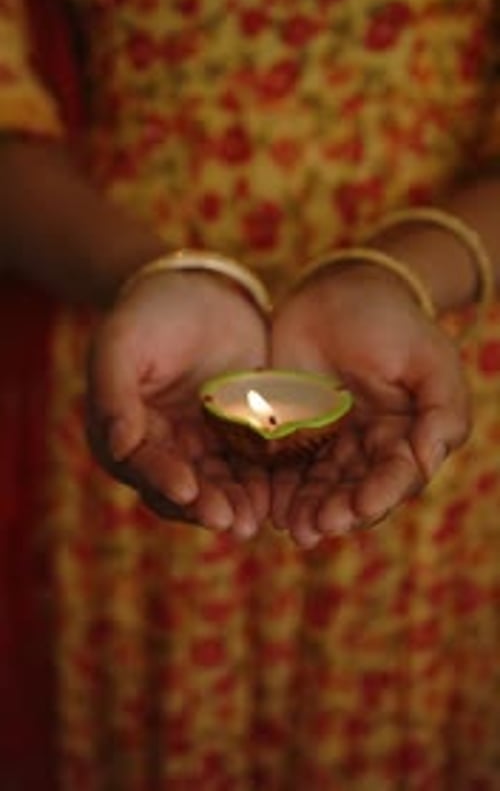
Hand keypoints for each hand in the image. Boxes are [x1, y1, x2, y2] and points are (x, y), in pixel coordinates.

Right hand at [87, 270, 269, 537]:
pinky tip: (279, 497)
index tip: (188, 490)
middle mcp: (161, 447)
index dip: (163, 479)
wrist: (205, 287)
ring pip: (218, 485)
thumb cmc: (153, 310)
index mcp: (124, 430)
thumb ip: (113, 392)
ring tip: (255, 519)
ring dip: (235, 504)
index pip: (142, 464)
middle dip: (205, 504)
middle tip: (231, 519)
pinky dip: (262, 484)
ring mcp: (202, 445)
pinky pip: (251, 467)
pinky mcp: (239, 437)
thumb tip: (119, 446)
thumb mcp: (123, 341)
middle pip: (182, 486)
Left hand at [271, 263, 470, 546]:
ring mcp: (326, 440)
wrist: (339, 288)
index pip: (395, 477)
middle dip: (337, 511)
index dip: (379, 495)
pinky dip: (275, 487)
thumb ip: (442, 411)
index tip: (359, 507)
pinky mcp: (289, 428)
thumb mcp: (430, 359)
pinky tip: (267, 503)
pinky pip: (281, 465)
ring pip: (317, 486)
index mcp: (405, 436)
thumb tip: (428, 461)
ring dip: (306, 509)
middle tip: (315, 526)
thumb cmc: (393, 321)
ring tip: (291, 526)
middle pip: (353, 491)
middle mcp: (366, 447)